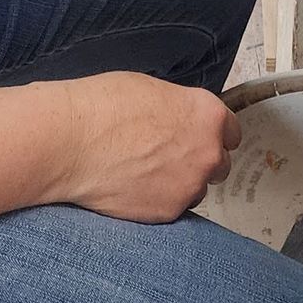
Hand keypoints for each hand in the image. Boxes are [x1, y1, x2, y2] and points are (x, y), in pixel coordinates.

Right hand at [58, 72, 240, 221]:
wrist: (70, 141)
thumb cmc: (103, 106)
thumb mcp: (152, 90)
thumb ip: (180, 110)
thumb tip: (181, 121)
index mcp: (207, 115)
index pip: (231, 132)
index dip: (213, 134)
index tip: (201, 139)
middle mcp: (208, 152)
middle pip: (219, 164)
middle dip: (199, 161)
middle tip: (168, 157)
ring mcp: (189, 186)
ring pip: (195, 189)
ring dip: (179, 183)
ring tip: (143, 172)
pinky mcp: (167, 213)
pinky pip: (171, 209)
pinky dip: (157, 201)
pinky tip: (131, 187)